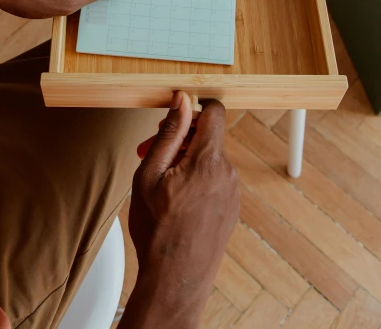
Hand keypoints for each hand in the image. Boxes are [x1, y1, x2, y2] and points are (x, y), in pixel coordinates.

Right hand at [121, 93, 238, 327]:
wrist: (176, 280)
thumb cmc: (158, 231)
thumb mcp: (150, 175)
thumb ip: (169, 133)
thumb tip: (181, 100)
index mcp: (208, 161)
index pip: (214, 112)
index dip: (191, 109)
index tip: (171, 120)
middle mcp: (228, 173)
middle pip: (206, 136)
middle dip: (178, 139)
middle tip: (148, 152)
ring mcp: (232, 191)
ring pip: (208, 158)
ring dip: (184, 160)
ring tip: (159, 181)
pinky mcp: (231, 206)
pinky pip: (214, 178)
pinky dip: (195, 178)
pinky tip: (175, 197)